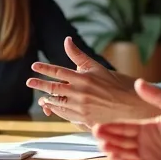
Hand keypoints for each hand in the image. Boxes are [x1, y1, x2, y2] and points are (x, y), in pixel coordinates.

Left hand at [26, 37, 155, 125]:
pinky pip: (65, 115)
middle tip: (29, 81)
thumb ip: (78, 55)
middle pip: (54, 87)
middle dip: (40, 84)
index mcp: (83, 78)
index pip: (58, 71)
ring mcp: (81, 107)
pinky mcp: (84, 119)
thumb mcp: (96, 67)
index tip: (34, 66)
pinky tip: (54, 107)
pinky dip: (57, 110)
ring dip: (47, 99)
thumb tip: (67, 40)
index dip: (45, 68)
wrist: (130, 105)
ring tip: (42, 97)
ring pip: (57, 102)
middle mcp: (80, 92)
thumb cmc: (114, 84)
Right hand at [92, 79, 160, 159]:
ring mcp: (148, 156)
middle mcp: (144, 142)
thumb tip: (138, 82)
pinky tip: (115, 158)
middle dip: (107, 138)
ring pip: (125, 153)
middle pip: (120, 140)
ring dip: (113, 150)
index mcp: (147, 127)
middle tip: (96, 134)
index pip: (124, 126)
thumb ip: (157, 96)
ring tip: (104, 146)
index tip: (97, 125)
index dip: (111, 127)